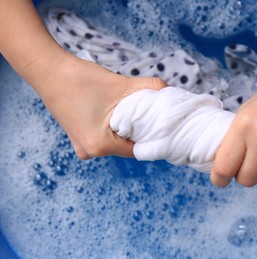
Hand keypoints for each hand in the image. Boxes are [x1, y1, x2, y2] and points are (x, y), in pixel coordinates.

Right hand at [30, 50, 165, 158]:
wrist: (48, 70)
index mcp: (100, 146)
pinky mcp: (80, 137)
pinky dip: (115, 126)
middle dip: (141, 130)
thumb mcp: (121, 84)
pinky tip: (117, 110)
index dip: (154, 136)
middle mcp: (90, 151)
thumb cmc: (80, 79)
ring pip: (118, 140)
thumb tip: (170, 91)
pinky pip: (105, 136)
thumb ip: (150, 88)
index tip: (164, 124)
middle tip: (150, 112)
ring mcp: (82, 146)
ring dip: (128, 127)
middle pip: (128, 145)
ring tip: (133, 108)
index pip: (139, 149)